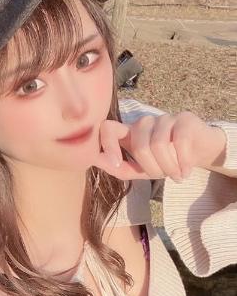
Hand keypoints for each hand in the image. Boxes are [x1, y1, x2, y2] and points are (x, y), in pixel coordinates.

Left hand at [93, 111, 226, 182]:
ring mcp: (164, 118)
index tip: (114, 163)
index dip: (107, 144)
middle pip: (139, 145)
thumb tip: (95, 161)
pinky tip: (185, 172)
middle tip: (163, 176)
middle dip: (151, 168)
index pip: (108, 128)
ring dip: (168, 167)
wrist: (199, 151)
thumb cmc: (166, 161)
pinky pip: (179, 142)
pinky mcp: (184, 120)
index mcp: (129, 133)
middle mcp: (145, 122)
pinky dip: (182, 163)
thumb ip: (119, 167)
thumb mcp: (141, 170)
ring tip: (176, 175)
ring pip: (158, 145)